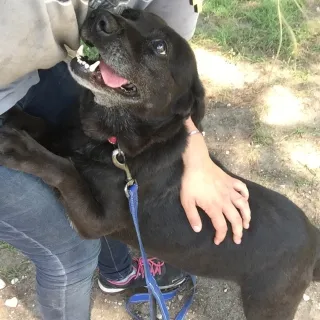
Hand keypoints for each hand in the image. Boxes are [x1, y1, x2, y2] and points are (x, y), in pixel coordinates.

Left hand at [180, 118, 250, 244]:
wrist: (197, 164)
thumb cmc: (190, 183)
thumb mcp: (187, 201)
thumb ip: (192, 216)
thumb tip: (198, 230)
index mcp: (214, 207)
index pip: (221, 226)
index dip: (221, 236)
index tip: (218, 241)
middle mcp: (225, 201)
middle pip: (236, 219)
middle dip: (238, 232)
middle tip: (238, 239)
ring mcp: (230, 190)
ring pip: (244, 205)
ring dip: (247, 216)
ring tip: (246, 224)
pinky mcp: (231, 181)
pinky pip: (243, 189)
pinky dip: (246, 195)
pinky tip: (245, 200)